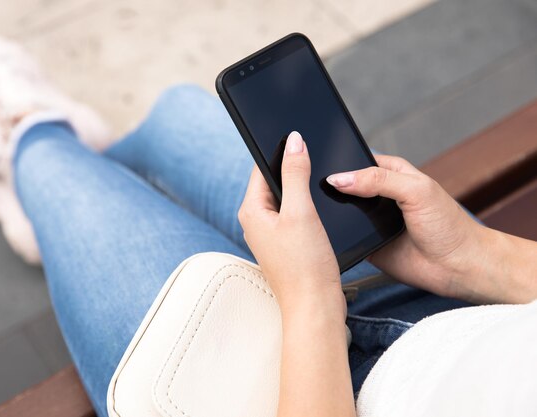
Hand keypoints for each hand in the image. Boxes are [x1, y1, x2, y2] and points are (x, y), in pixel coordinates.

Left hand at [239, 131, 343, 315]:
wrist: (315, 308)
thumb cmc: (305, 265)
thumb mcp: (301, 212)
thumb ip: (296, 174)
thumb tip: (293, 141)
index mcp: (251, 210)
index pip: (261, 168)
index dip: (280, 150)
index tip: (299, 136)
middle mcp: (256, 221)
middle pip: (274, 181)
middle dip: (294, 169)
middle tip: (318, 156)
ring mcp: (270, 234)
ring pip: (286, 199)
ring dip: (302, 189)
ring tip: (322, 182)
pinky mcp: (285, 244)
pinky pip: (294, 215)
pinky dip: (307, 207)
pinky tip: (322, 208)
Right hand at [326, 155, 488, 301]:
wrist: (457, 266)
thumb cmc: (447, 224)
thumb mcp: (416, 190)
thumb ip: (378, 180)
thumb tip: (339, 179)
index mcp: (391, 174)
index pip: (357, 161)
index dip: (340, 162)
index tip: (319, 165)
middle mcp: (379, 195)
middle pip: (346, 187)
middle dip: (331, 189)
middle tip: (312, 190)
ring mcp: (371, 220)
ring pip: (341, 212)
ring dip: (332, 213)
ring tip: (316, 212)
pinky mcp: (366, 243)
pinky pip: (345, 238)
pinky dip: (336, 237)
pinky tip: (326, 235)